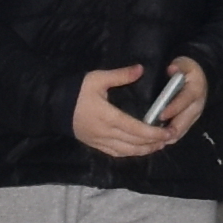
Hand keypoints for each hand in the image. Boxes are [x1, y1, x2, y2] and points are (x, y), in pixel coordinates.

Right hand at [70, 65, 198, 159]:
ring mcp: (99, 141)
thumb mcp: (97, 78)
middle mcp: (105, 133)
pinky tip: (139, 150)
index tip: (168, 132)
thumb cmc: (76, 90)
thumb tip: (141, 69)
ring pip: (126, 151)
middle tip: (170, 139)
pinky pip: (115, 153)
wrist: (52, 105)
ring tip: (159, 146)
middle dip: (154, 143)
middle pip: (134, 143)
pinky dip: (130, 153)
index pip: (136, 129)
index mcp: (108, 117)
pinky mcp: (94, 144)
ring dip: (144, 150)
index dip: (153, 133)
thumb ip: (120, 75)